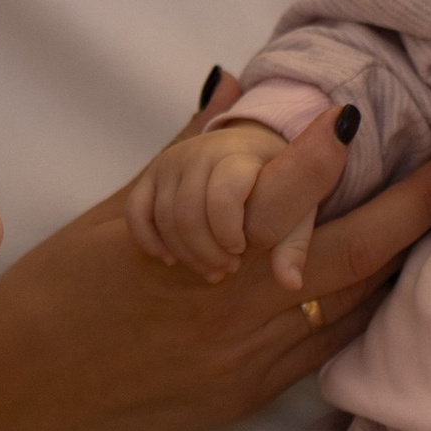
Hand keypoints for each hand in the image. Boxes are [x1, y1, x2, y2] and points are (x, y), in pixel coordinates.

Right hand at [0, 73, 430, 430]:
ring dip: (396, 258)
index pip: (281, 197)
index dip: (326, 153)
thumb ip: (185, 152)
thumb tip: (233, 84)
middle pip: (349, 258)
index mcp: (196, 255)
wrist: (26, 398)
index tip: (362, 113)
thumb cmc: (59, 294)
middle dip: (407, 208)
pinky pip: (328, 346)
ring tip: (429, 213)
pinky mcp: (251, 395)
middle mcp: (234, 310)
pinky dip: (361, 306)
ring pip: (351, 305)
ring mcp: (250, 360)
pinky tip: (380, 278)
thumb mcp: (115, 212)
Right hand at [125, 121, 288, 281]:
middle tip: (228, 267)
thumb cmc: (275, 185)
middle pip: (188, 214)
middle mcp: (199, 152)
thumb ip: (293, 245)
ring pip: (164, 218)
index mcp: (238, 154)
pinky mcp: (152, 174)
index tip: (242, 249)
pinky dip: (149, 241)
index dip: (229, 232)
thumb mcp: (294, 208)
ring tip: (211, 268)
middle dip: (207, 252)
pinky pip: (136, 212)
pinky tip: (170, 259)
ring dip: (186, 254)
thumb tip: (290, 283)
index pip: (222, 194)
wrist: (251, 148)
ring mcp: (171, 161)